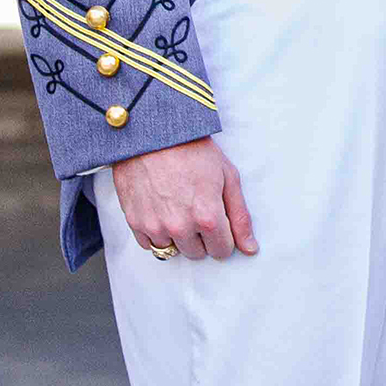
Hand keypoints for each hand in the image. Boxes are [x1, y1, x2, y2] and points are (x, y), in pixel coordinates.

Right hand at [110, 137, 257, 261]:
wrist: (152, 131)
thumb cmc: (192, 148)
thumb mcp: (227, 176)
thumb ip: (240, 216)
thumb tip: (250, 249)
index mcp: (207, 217)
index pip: (222, 251)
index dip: (224, 235)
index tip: (218, 218)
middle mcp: (180, 227)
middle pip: (198, 253)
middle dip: (202, 236)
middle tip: (197, 207)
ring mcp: (155, 226)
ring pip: (174, 250)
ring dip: (179, 235)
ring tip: (178, 205)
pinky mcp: (135, 222)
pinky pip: (150, 244)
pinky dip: (157, 232)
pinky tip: (161, 207)